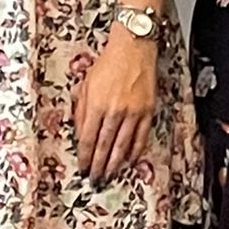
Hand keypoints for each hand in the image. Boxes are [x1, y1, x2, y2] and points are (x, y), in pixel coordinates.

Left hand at [75, 30, 157, 181]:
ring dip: (115, 163)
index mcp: (96, 105)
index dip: (85, 156)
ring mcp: (132, 112)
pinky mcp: (147, 111)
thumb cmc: (109, 64)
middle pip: (104, 146)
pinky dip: (135, 151)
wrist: (133, 49)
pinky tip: (130, 160)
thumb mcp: (86, 85)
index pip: (88, 139)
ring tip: (110, 175)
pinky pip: (140, 137)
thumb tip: (81, 134)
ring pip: (122, 145)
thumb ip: (81, 111)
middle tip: (96, 179)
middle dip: (99, 166)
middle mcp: (114, 111)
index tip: (83, 168)